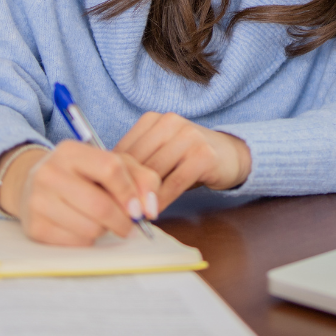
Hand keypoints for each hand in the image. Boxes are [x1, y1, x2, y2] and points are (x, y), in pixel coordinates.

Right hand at [0, 141, 161, 245]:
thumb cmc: (82, 176)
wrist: (32, 187)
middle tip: (128, 224)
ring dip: (104, 230)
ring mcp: (38, 201)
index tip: (139, 209)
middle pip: (101, 206)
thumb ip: (141, 178)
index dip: (130, 192)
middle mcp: (49, 173)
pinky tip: (82, 228)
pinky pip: (76, 243)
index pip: (110, 168)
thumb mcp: (111, 165)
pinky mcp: (35, 228)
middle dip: (123, 221)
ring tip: (99, 221)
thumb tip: (150, 209)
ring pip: (90, 229)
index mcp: (70, 151)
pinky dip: (87, 240)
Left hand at [114, 112, 251, 209]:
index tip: (104, 197)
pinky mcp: (203, 155)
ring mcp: (189, 136)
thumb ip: (138, 162)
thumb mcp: (160, 153)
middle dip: (126, 189)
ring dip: (142, 197)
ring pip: (154, 173)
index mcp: (153, 119)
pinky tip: (154, 212)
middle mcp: (170, 122)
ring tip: (133, 215)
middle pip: (138, 161)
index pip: (124, 149)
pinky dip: (162, 200)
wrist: (231, 154)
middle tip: (115, 211)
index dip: (113, 176)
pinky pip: (174, 182)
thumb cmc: (188, 158)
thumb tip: (104, 185)